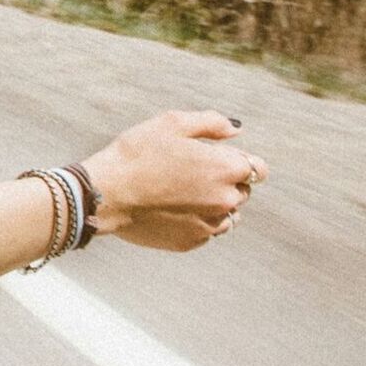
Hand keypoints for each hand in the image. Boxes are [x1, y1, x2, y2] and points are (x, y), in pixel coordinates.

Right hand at [78, 111, 266, 251]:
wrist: (106, 193)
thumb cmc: (136, 154)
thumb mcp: (172, 124)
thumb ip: (212, 123)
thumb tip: (236, 129)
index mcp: (226, 168)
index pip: (259, 169)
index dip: (239, 160)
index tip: (217, 158)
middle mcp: (225, 200)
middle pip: (243, 191)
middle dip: (226, 181)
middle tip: (190, 173)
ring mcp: (209, 225)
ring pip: (227, 215)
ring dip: (214, 204)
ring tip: (181, 193)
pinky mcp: (191, 242)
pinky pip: (206, 231)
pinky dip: (196, 221)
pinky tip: (171, 209)